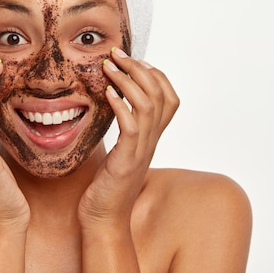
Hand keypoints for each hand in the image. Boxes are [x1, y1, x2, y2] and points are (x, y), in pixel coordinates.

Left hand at [78, 47, 178, 228]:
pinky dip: (120, 105)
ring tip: (108, 66)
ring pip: (148, 105)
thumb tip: (114, 103)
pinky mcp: (126, 160)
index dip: (155, 74)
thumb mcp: (120, 151)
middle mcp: (152, 140)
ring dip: (128, 80)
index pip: (169, 97)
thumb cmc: (107, 185)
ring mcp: (142, 150)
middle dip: (139, 68)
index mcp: (152, 137)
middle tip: (117, 54)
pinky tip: (107, 93)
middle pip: (160, 94)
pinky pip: (131, 126)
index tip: (133, 60)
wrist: (104, 218)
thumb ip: (124, 129)